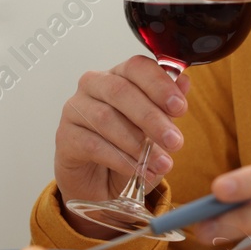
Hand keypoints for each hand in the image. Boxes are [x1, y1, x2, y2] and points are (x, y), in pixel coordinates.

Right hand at [53, 55, 191, 237]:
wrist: (100, 182)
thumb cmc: (127, 147)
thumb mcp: (154, 128)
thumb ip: (167, 105)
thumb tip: (185, 82)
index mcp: (119, 75)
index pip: (137, 67)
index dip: (159, 85)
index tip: (180, 108)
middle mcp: (93, 86)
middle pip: (120, 92)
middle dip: (151, 118)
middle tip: (175, 142)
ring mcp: (75, 109)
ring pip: (105, 118)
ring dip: (137, 144)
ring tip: (160, 164)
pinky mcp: (65, 137)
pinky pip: (92, 144)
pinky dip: (119, 160)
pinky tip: (137, 171)